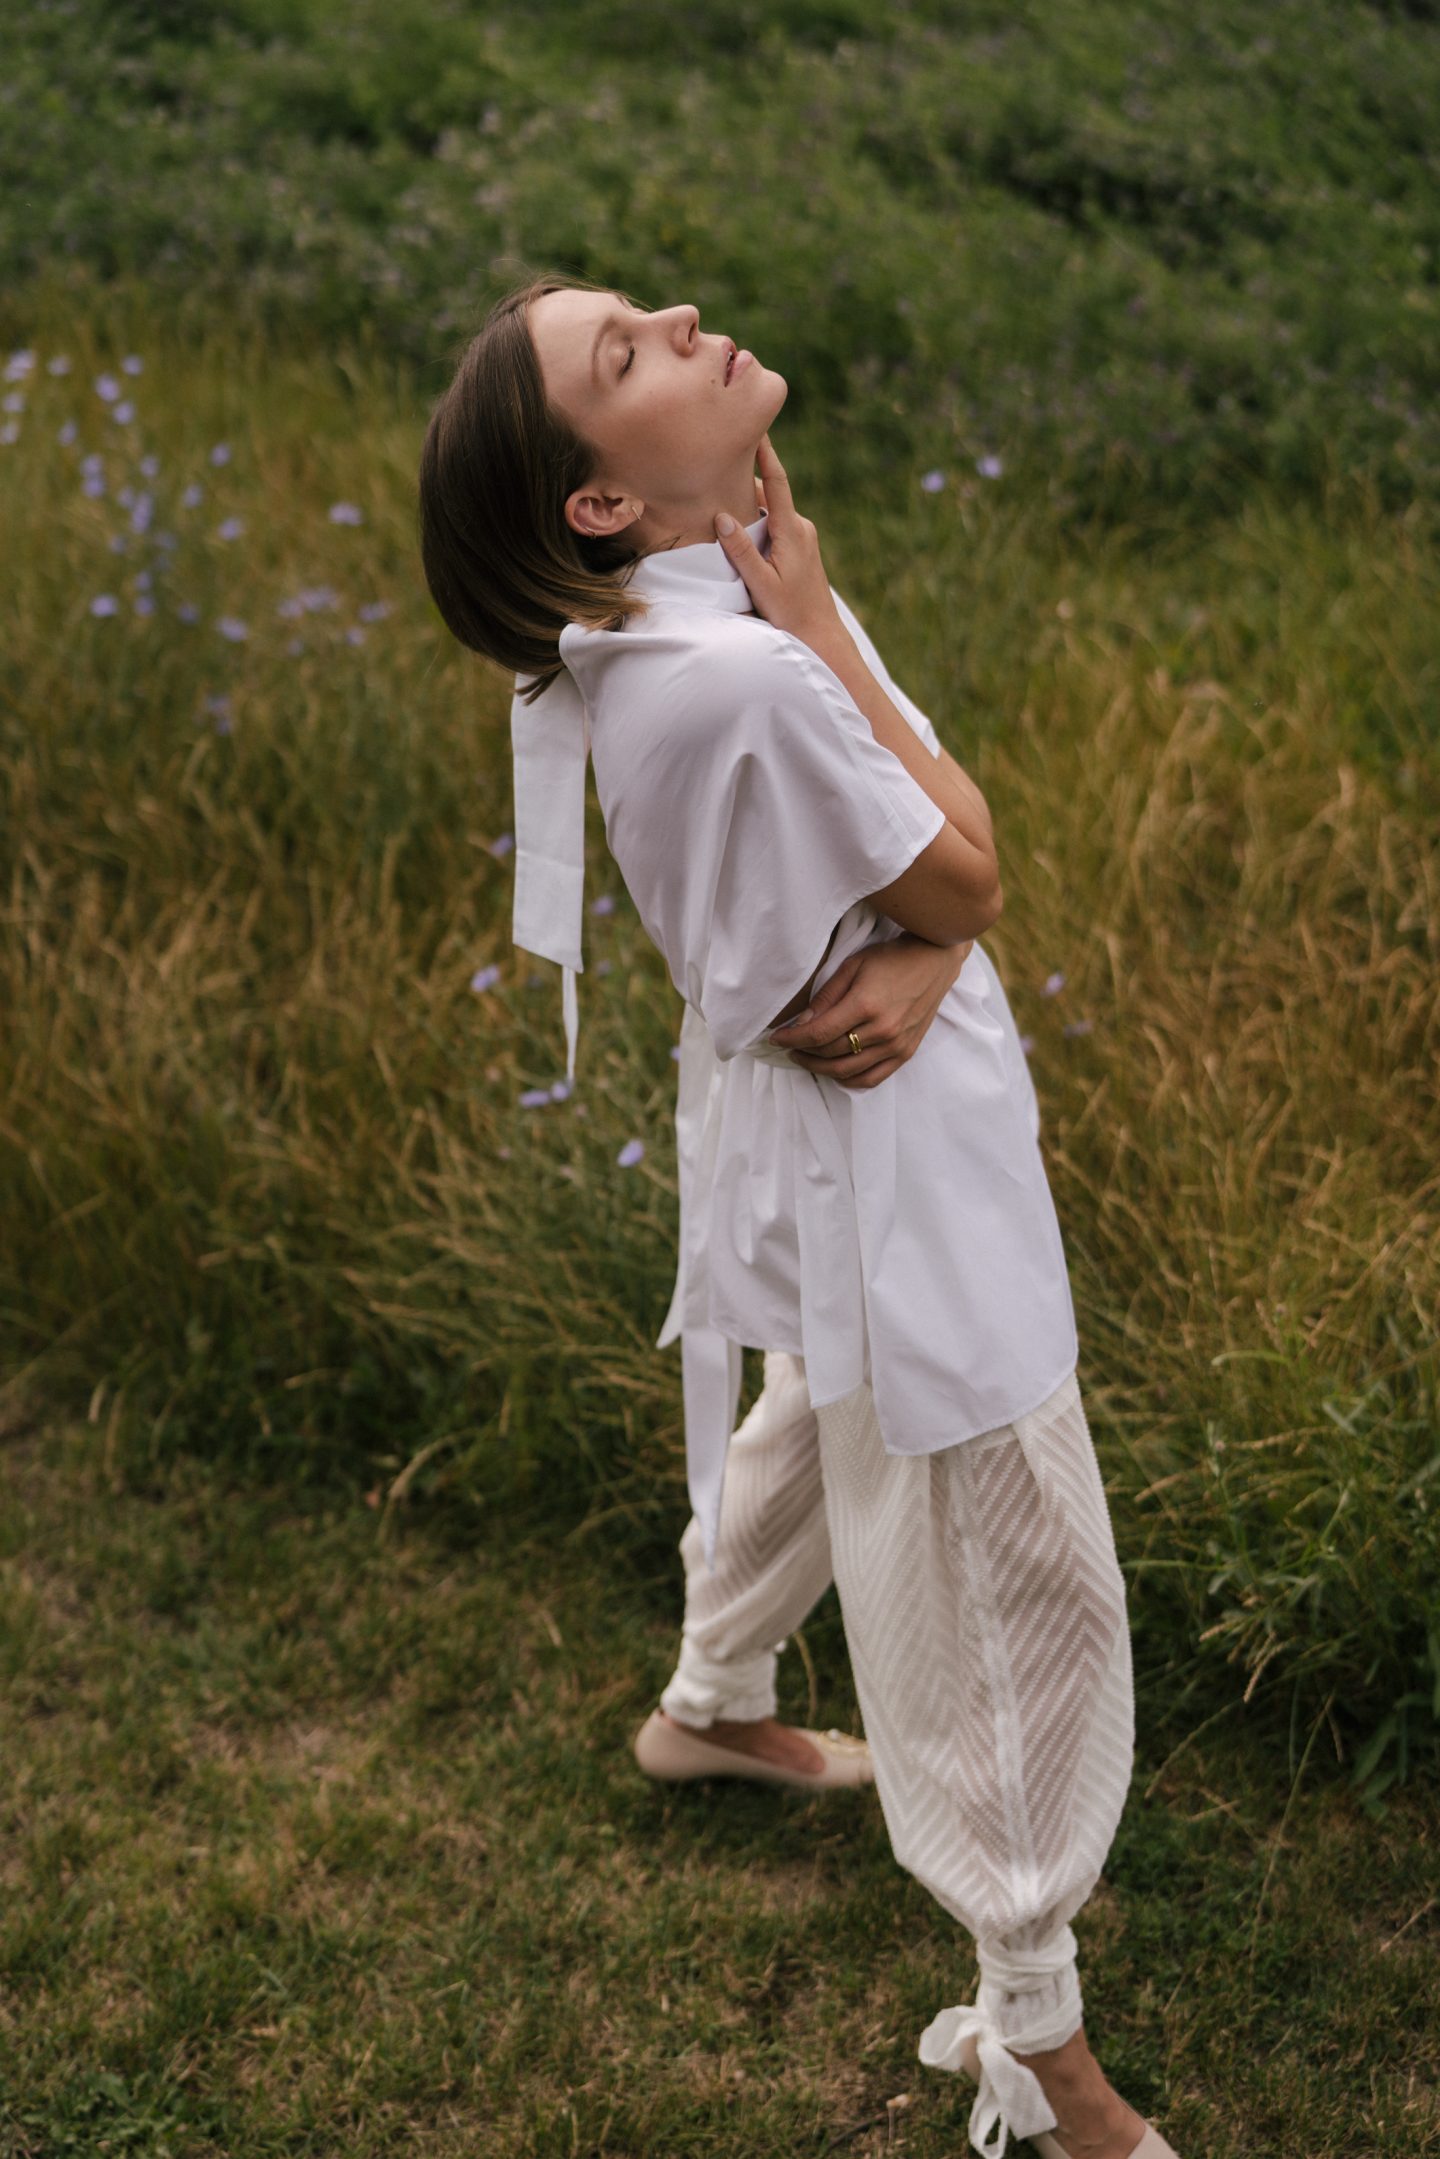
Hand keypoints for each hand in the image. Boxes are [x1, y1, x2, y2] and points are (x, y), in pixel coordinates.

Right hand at [713, 434, 844, 654]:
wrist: (822, 635)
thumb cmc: (791, 613)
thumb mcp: (762, 584)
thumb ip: (742, 551)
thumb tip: (722, 516)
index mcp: (792, 531)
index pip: (778, 483)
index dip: (766, 453)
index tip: (758, 426)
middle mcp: (800, 527)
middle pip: (770, 493)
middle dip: (747, 476)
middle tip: (722, 457)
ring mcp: (803, 536)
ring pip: (771, 509)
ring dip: (750, 501)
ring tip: (722, 487)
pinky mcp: (801, 547)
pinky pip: (775, 523)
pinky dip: (757, 518)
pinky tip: (739, 522)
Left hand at [769, 934, 973, 1087]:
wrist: (935, 961)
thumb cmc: (892, 958)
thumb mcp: (853, 966)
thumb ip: (826, 997)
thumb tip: (801, 1022)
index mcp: (865, 1005)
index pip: (818, 1033)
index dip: (792, 1039)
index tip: (776, 1038)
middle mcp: (882, 1030)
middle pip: (830, 1054)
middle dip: (803, 1053)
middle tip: (789, 1047)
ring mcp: (896, 1045)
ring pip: (847, 1071)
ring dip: (820, 1069)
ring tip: (807, 1058)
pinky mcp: (906, 1053)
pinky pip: (871, 1078)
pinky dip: (848, 1079)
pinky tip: (835, 1071)